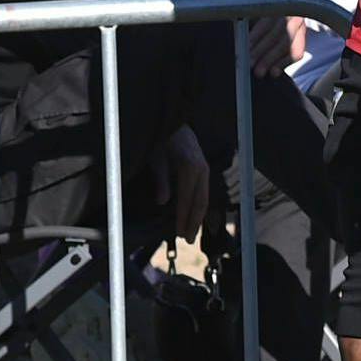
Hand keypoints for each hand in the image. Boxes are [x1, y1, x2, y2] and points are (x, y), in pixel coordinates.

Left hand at [151, 124, 209, 240]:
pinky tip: (192, 214)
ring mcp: (204, 169)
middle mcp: (201, 169)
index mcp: (190, 167)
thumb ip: (161, 180)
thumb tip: (163, 202)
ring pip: (204, 198)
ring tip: (192, 232)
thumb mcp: (156, 158)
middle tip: (188, 240)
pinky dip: (198, 205)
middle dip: (194, 222)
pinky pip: (202, 191)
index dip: (183, 218)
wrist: (172, 120)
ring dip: (197, 216)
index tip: (180, 234)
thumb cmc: (161, 139)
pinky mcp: (202, 168)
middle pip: (200, 202)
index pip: (187, 199)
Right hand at [230, 0, 303, 76]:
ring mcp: (286, 9)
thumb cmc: (262, 13)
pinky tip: (247, 43)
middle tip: (257, 71)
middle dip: (270, 60)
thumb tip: (264, 72)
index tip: (272, 74)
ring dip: (261, 50)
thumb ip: (271, 48)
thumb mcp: (270, 32)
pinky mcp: (274, 1)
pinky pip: (266, 22)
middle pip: (285, 44)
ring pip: (275, 34)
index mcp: (299, 30)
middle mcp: (297, 19)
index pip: (296, 51)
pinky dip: (255, 35)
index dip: (284, 64)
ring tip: (249, 59)